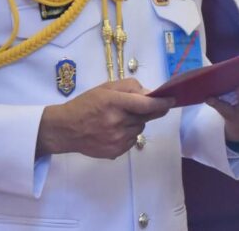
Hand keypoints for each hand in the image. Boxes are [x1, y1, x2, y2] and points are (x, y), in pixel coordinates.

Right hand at [36, 78, 174, 158]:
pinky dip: (128, 134)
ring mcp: (117, 139)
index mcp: (114, 102)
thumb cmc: (86, 104)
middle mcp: (118, 122)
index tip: (172, 100)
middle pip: (145, 116)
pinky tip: (113, 130)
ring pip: (139, 128)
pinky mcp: (117, 151)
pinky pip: (132, 140)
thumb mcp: (105, 88)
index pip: (146, 104)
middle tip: (132, 108)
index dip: (161, 103)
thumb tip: (150, 93)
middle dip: (144, 110)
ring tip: (117, 119)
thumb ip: (129, 87)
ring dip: (135, 122)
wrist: (66, 129)